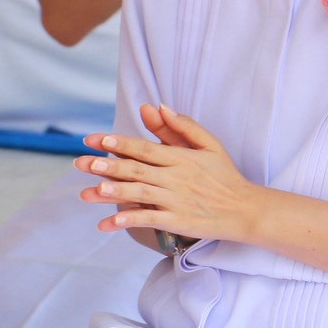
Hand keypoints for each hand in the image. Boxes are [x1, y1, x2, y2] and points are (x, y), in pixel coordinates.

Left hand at [75, 103, 258, 243]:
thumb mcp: (209, 144)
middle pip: (136, 170)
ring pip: (140, 194)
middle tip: (81, 163)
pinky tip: (110, 222)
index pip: (144, 148)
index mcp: (180, 158)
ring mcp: (176, 200)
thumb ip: (182, 125)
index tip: (96, 140)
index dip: (120, 143)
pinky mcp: (178, 221)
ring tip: (91, 191)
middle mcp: (175, 178)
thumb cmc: (224, 175)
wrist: (246, 209)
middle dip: (107, 166)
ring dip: (115, 193)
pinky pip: (150, 219)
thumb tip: (158, 106)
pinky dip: (130, 220)